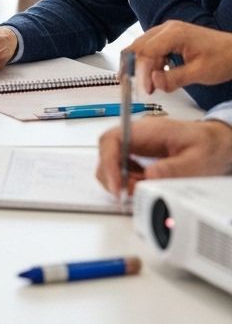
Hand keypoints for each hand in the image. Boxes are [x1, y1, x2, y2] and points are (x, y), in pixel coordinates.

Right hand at [96, 117, 231, 196]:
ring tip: (139, 191)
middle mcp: (136, 135)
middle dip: (112, 174)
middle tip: (126, 193)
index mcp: (147, 130)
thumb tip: (149, 177)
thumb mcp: (196, 160)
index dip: (108, 162)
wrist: (217, 142)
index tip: (116, 185)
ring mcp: (137, 143)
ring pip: (113, 160)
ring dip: (120, 179)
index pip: (113, 140)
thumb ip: (173, 169)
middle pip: (108, 150)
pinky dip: (128, 180)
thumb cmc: (207, 146)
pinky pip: (123, 166)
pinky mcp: (139, 154)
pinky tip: (143, 185)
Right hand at [124, 21, 231, 93]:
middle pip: (139, 47)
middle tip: (129, 85)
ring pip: (144, 48)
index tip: (144, 89)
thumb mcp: (200, 73)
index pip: (146, 52)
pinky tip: (155, 76)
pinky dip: (151, 63)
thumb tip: (153, 83)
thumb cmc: (223, 59)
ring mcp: (167, 32)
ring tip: (147, 86)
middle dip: (133, 67)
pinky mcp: (170, 37)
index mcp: (173, 34)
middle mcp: (166, 28)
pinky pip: (153, 49)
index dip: (141, 71)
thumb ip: (174, 78)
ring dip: (143, 67)